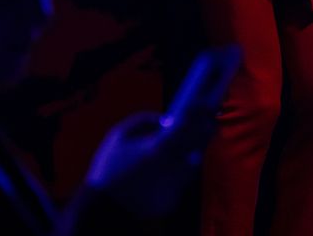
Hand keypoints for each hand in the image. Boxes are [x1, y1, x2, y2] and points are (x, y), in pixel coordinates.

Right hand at [85, 107, 214, 217]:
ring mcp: (173, 186)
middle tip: (209, 122)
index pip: (189, 125)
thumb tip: (165, 119)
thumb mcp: (119, 135)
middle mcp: (171, 167)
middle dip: (205, 131)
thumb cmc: (108, 168)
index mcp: (159, 147)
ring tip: (178, 149)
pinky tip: (161, 174)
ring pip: (191, 165)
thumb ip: (144, 120)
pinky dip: (175, 176)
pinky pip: (179, 183)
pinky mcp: (171, 201)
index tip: (207, 104)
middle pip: (199, 144)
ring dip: (190, 154)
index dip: (201, 113)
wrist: (102, 208)